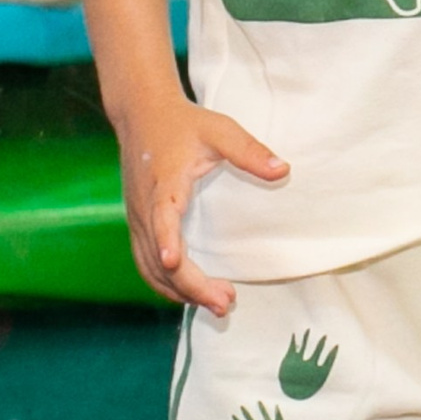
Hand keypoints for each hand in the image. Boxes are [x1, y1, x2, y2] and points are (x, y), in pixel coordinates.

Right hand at [119, 96, 286, 315]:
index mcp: (164, 184)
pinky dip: (164, 284)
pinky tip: (190, 293)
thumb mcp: (219, 129)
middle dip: (189, 284)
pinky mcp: (137, 224)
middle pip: (158, 257)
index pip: (161, 217)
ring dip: (179, 291)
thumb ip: (249, 150)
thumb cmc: (183, 123)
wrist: (141, 114)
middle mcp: (144, 207)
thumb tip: (283, 170)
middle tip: (226, 301)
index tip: (173, 262)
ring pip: (149, 267)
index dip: (167, 241)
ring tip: (217, 305)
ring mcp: (137, 219)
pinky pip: (145, 263)